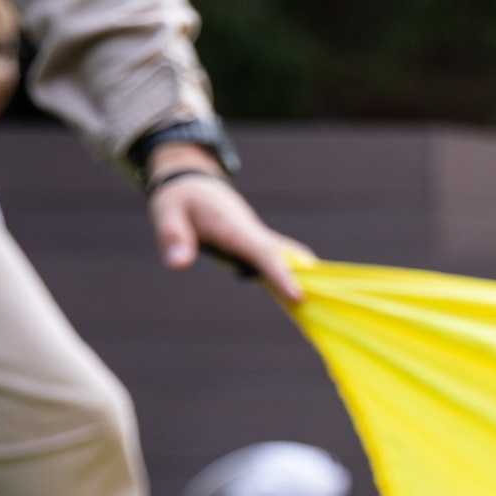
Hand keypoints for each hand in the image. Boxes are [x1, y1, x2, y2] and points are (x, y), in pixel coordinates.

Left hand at [146, 143, 315, 303]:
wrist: (195, 182)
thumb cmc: (180, 200)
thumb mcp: (167, 213)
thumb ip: (173, 237)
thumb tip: (179, 265)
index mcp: (234, 228)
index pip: (263, 253)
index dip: (282, 274)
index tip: (299, 297)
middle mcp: (255, 234)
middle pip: (290, 258)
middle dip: (309, 280)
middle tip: (328, 309)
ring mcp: (262, 240)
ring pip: (293, 260)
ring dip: (309, 280)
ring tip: (323, 312)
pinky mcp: (261, 247)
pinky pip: (284, 263)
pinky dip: (298, 278)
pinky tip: (302, 300)